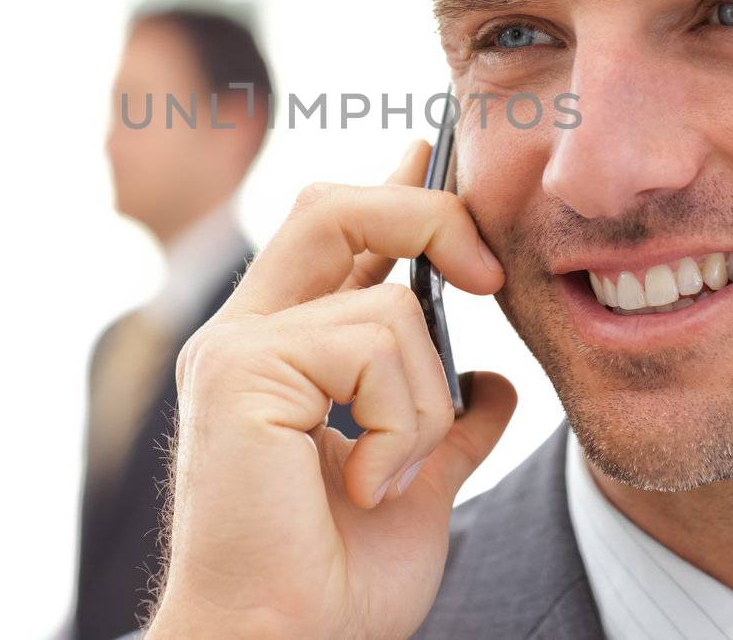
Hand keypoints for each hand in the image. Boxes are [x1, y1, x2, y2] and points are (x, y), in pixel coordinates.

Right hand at [148, 140, 517, 639]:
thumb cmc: (333, 585)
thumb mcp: (416, 485)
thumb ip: (447, 423)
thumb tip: (494, 380)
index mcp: (280, 353)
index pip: (334, 236)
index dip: (391, 188)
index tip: (437, 147)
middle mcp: (248, 336)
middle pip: (334, 206)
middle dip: (424, 215)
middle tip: (487, 274)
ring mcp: (237, 348)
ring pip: (388, 307)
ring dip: (422, 405)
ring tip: (387, 478)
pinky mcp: (241, 370)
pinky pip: (371, 345)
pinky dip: (399, 424)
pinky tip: (364, 484)